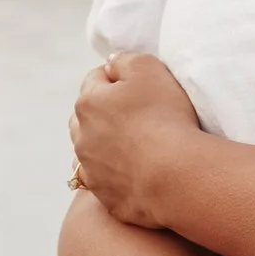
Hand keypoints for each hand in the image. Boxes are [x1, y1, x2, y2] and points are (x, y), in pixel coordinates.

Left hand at [69, 52, 201, 226]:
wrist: (173, 174)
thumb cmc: (164, 116)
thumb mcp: (148, 68)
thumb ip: (126, 59)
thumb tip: (111, 63)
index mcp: (88, 103)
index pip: (95, 79)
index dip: (117, 77)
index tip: (140, 84)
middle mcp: (81, 137)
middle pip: (86, 117)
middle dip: (104, 112)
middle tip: (136, 113)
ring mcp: (91, 170)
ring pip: (91, 150)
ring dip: (106, 144)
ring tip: (135, 143)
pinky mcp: (105, 196)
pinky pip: (105, 180)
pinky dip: (115, 173)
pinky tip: (137, 171)